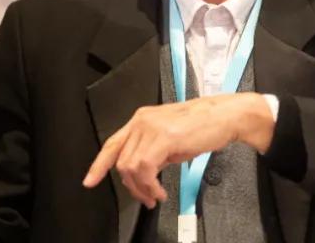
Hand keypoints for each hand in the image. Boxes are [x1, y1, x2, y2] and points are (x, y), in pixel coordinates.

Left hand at [82, 93, 274, 208]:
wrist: (224, 116)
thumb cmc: (203, 126)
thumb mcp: (170, 138)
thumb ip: (153, 151)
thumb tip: (144, 172)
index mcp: (141, 119)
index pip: (113, 143)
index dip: (99, 164)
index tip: (90, 180)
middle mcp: (142, 120)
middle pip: (121, 160)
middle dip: (131, 186)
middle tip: (145, 198)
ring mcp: (151, 127)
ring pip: (131, 166)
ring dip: (141, 188)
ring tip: (155, 196)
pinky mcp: (163, 137)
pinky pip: (146, 168)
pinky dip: (151, 185)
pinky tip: (160, 191)